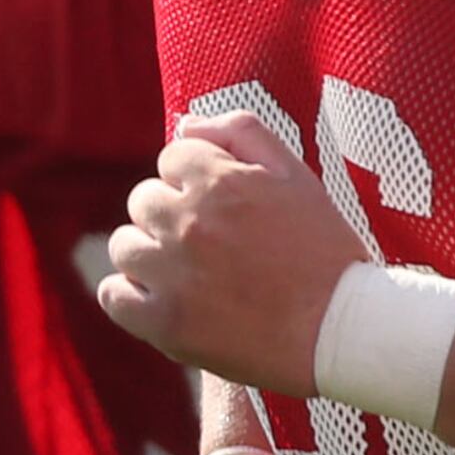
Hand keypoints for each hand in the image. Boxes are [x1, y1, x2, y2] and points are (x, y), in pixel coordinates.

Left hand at [98, 110, 365, 393]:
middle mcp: (189, 222)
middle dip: (170, 215)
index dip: (197, 180)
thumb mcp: (297, 176)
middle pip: (143, 200)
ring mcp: (172, 274)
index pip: (172, 158)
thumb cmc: (324, 251)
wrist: (341, 331)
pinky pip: (113, 296)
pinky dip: (129, 296)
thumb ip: (243, 132)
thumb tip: (184, 123)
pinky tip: (162, 301)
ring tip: (188, 273)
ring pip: (124, 245)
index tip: (222, 207)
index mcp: (221, 182)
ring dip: (148, 254)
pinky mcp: (164, 323)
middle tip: (209, 243)